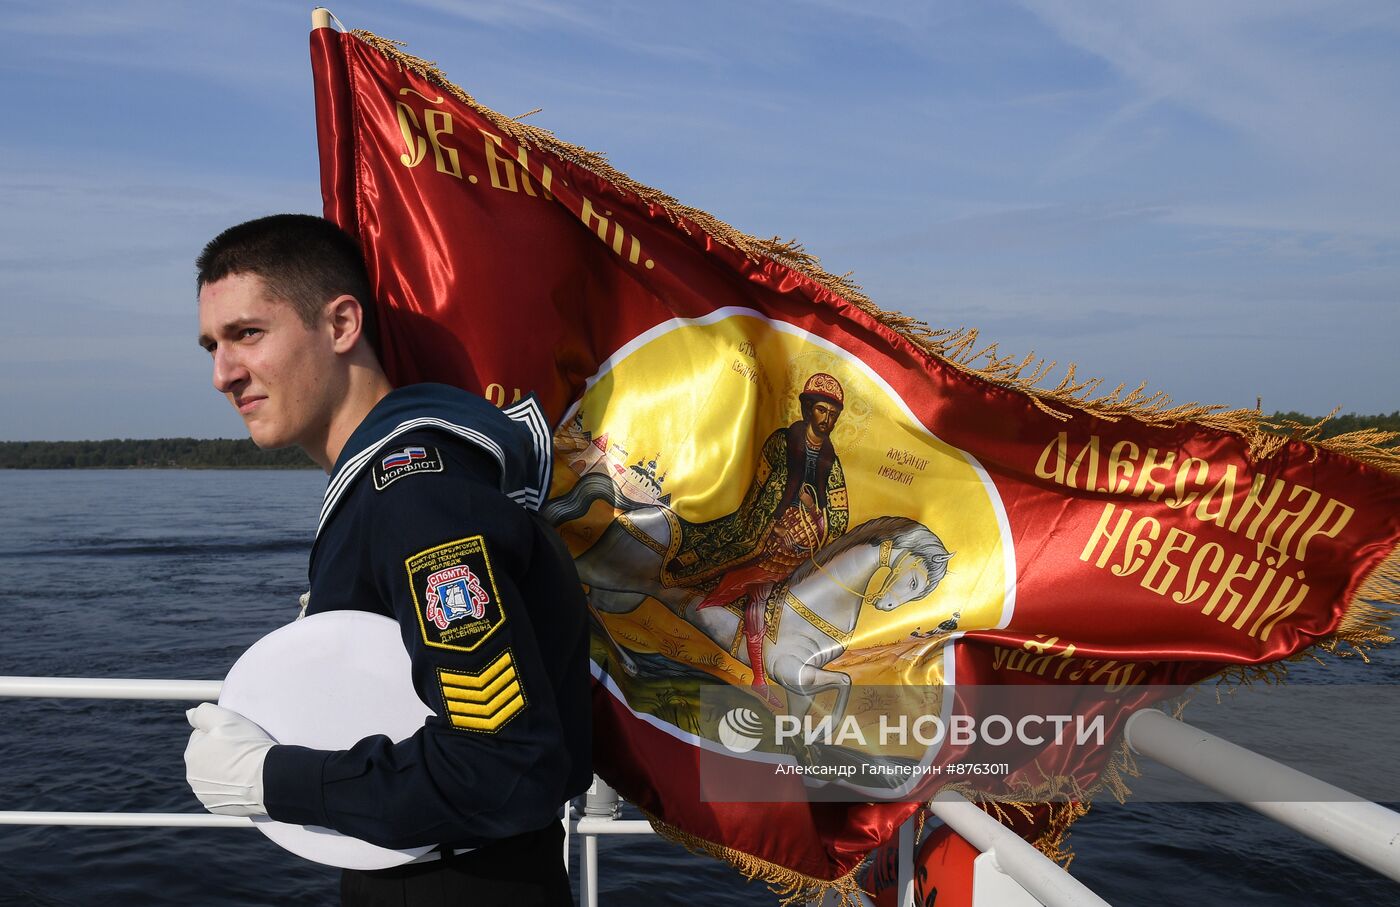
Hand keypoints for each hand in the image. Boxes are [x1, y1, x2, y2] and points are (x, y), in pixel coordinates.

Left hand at [184, 702, 274, 816]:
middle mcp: (192, 777)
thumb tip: (189, 714)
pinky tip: (245, 782)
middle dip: (220, 753)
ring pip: (214, 776)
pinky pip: (222, 792)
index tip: (237, 737)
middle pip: (207, 757)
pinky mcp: (217, 808)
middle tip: (243, 751)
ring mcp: (204, 795)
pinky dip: (231, 787)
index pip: (203, 736)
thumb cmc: (248, 746)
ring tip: (246, 767)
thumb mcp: (226, 719)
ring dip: (225, 771)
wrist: (269, 780)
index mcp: (192, 754)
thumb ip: (203, 712)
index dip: (221, 733)